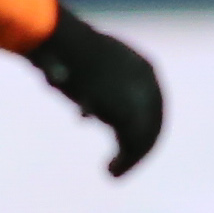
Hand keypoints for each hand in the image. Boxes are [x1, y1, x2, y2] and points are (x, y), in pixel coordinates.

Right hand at [24, 7, 162, 176]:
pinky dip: (125, 162)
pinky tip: (111, 172)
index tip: (125, 142)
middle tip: (120, 163)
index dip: (141, 125)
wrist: (60, 40)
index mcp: (143, 67)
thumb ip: (91, 90)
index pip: (153, 104)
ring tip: (113, 172)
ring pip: (146, 138)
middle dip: (137, 145)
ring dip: (131, 158)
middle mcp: (149, 82)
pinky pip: (133, 146)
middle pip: (153, 123)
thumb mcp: (82, 68)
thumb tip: (87, 113)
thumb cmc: (62, 49)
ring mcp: (141, 97)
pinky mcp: (128, 113)